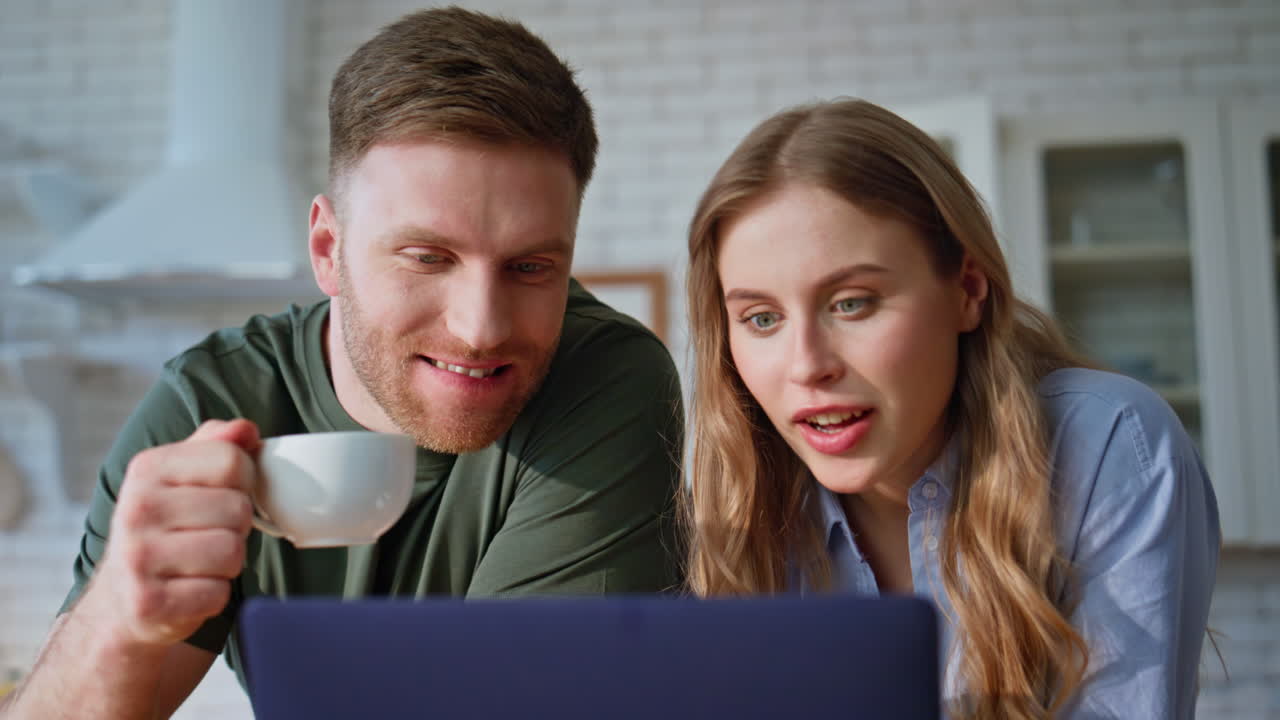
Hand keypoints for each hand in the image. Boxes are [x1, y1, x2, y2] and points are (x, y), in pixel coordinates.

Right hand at [87, 419, 260, 647]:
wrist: (123, 597)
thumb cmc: (168, 527)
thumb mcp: (184, 475)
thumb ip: (217, 444)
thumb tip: (246, 429)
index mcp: (147, 469)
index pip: (232, 460)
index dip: (244, 480)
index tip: (224, 493)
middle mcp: (135, 510)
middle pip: (238, 509)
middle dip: (237, 526)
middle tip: (209, 534)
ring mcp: (137, 558)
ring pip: (232, 552)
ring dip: (229, 562)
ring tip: (201, 561)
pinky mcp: (148, 603)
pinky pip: (218, 593)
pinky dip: (214, 594)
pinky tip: (190, 588)